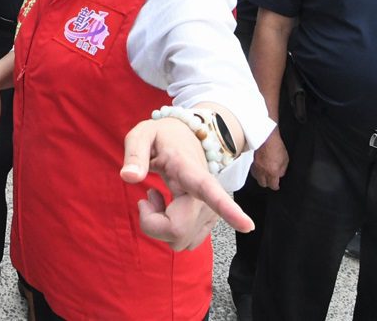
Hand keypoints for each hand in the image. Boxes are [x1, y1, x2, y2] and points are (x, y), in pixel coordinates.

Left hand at [120, 119, 252, 250]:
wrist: (187, 136)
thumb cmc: (162, 136)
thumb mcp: (142, 135)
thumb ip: (134, 154)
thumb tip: (128, 177)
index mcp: (190, 171)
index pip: (210, 190)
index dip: (228, 210)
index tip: (247, 225)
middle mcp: (204, 195)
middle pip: (179, 230)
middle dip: (152, 223)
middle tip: (147, 195)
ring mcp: (208, 210)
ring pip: (180, 240)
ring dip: (159, 226)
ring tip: (159, 196)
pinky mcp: (206, 220)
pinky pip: (184, 242)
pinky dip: (168, 231)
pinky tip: (168, 207)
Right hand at [251, 129, 288, 190]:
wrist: (265, 137)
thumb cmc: (275, 146)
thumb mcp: (285, 159)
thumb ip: (283, 169)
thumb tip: (280, 174)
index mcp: (272, 172)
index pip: (273, 185)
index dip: (276, 186)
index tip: (277, 186)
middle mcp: (262, 171)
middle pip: (263, 184)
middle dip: (267, 183)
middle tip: (271, 180)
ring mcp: (256, 167)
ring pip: (256, 177)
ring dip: (261, 177)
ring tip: (265, 175)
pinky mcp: (252, 161)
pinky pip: (253, 170)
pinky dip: (256, 171)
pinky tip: (260, 168)